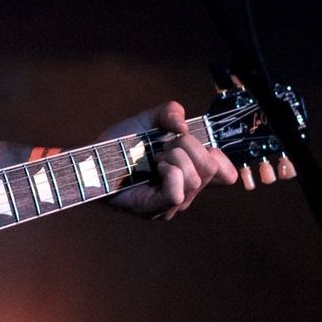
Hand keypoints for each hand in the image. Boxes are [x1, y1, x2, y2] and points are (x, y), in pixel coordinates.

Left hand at [105, 101, 235, 219]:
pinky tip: (156, 168)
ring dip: (175, 158)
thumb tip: (183, 126)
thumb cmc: (121, 144)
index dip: (217, 154)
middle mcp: (187, 191)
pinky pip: (178, 194)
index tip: (191, 141)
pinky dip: (170, 173)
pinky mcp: (157, 209)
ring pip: (196, 178)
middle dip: (189, 147)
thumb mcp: (149, 119)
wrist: (94, 158)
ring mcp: (173, 204)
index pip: (227, 174)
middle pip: (212, 169)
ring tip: (156, 158)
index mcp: (191, 173)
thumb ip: (170, 112)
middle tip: (165, 147)